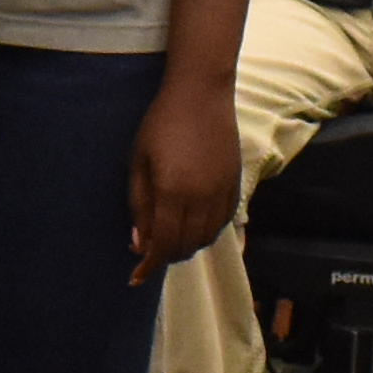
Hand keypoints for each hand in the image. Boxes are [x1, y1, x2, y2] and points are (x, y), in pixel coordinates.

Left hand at [123, 71, 242, 272]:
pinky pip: (223, 223)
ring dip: (186, 247)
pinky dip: (207, 233)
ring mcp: (222, 193)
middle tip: (149, 253)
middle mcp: (201, 198)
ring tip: (170, 240)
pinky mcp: (236, 185)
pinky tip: (193, 226)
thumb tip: (139, 243)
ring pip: (206, 238)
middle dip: (165, 257)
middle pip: (186, 246)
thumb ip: (138, 204)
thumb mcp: (139, 161)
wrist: (201, 93)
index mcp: (173, 192)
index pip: (162, 244)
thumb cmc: (161, 123)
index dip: (149, 266)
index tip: (136, 278)